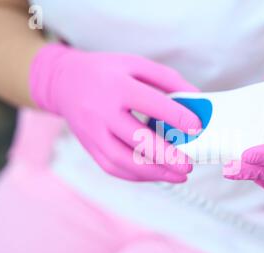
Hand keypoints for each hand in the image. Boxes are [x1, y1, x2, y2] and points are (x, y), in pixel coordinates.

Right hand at [29, 43, 201, 181]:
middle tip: (188, 165)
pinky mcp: (90, 147)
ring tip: (178, 176)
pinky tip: (157, 174)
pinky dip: (137, 176)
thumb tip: (197, 99)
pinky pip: (113, 168)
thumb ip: (168, 80)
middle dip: (166, 156)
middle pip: (136, 139)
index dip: (176, 117)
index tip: (197, 127)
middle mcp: (102, 111)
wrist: (65, 82)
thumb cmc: (107, 72)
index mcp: (117, 85)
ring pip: (124, 160)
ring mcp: (93, 133)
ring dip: (154, 173)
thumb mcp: (136, 64)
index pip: (151, 103)